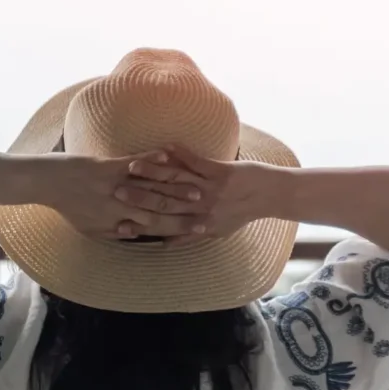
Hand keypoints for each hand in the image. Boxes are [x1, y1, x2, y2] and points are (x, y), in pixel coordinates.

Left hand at [43, 150, 207, 239]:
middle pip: (160, 208)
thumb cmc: (70, 208)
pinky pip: (133, 162)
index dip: (180, 228)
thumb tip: (136, 234)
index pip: (156, 226)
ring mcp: (115, 185)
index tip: (202, 227)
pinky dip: (151, 158)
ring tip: (199, 185)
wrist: (48, 184)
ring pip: (151, 187)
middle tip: (211, 208)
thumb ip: (115, 232)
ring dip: (177, 185)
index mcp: (117, 222)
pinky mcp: (107, 166)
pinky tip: (169, 153)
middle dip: (187, 209)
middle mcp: (119, 206)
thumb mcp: (91, 228)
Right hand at [122, 144, 281, 244]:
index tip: (119, 219)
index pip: (163, 222)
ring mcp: (212, 190)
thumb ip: (188, 237)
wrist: (273, 196)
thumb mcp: (216, 231)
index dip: (140, 220)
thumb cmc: (242, 213)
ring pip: (176, 181)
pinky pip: (198, 163)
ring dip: (153, 172)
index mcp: (198, 223)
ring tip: (132, 166)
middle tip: (115, 191)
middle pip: (164, 201)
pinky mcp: (222, 173)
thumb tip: (164, 243)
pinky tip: (164, 146)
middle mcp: (202, 209)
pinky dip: (181, 154)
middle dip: (138, 196)